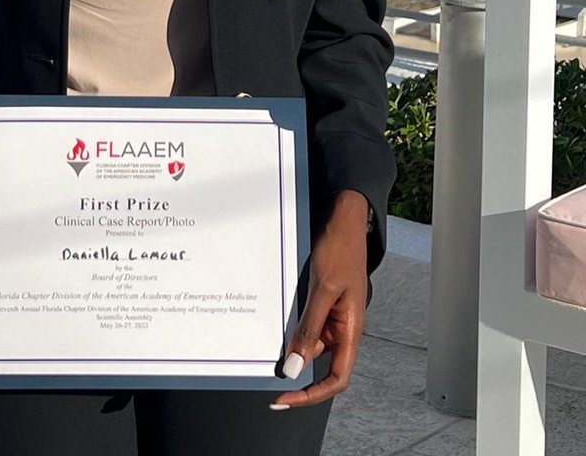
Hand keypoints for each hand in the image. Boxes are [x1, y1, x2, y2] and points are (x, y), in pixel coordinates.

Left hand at [269, 189, 368, 408]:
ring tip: (265, 349)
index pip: (337, 378)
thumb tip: (295, 367)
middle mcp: (343, 327)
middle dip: (297, 374)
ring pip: (311, 344)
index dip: (313, 394)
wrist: (344, 219)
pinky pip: (306, 323)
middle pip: (322, 366)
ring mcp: (333, 315)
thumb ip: (310, 329)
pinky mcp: (322, 301)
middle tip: (270, 382)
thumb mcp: (322, 289)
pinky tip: (273, 324)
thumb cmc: (340, 249)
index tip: (288, 398)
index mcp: (351, 329)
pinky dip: (291, 328)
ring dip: (291, 349)